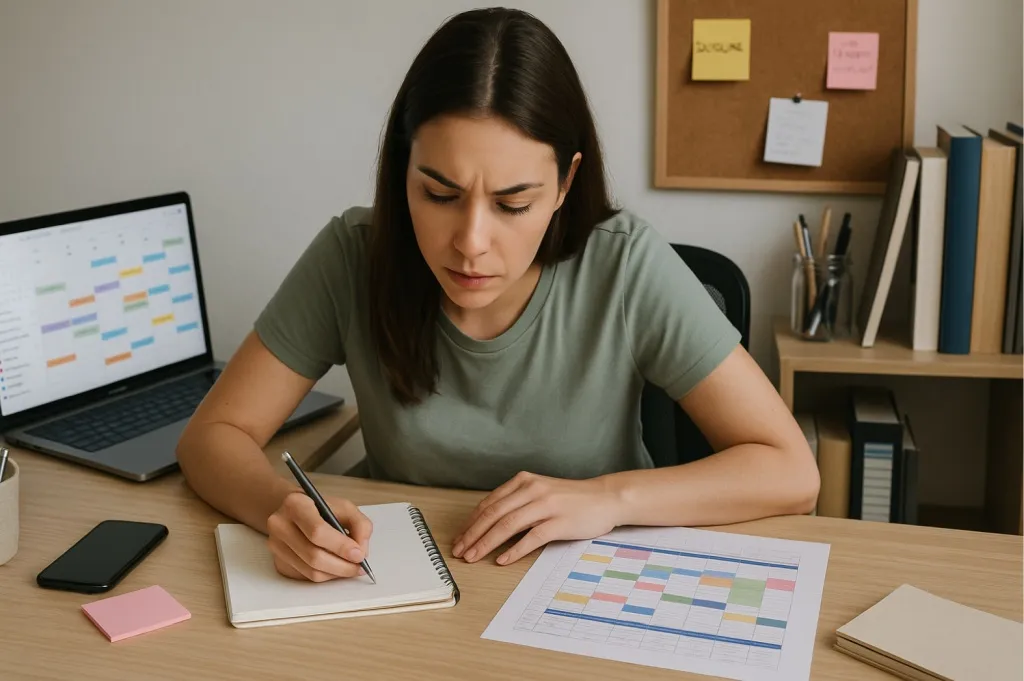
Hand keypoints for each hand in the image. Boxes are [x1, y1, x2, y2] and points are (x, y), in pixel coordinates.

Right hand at [266, 492, 372, 581]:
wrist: (294, 512)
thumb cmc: (321, 509)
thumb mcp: (344, 507)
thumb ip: (360, 525)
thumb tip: (361, 551)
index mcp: (295, 505)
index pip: (317, 531)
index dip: (340, 546)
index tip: (359, 555)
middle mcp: (280, 525)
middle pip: (314, 556)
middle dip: (342, 566)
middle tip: (360, 567)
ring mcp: (276, 546)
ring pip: (311, 571)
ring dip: (336, 574)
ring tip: (351, 568)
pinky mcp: (278, 562)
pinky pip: (306, 577)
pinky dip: (326, 575)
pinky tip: (335, 567)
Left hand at [452, 471, 623, 565]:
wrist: (605, 498)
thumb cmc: (571, 499)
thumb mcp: (540, 491)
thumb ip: (516, 501)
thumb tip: (487, 522)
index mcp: (524, 481)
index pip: (489, 503)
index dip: (471, 523)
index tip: (459, 538)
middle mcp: (532, 490)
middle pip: (493, 514)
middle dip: (472, 535)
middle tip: (459, 551)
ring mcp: (546, 506)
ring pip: (507, 525)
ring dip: (486, 543)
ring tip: (473, 557)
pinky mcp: (559, 522)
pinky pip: (531, 538)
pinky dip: (514, 550)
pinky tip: (501, 560)